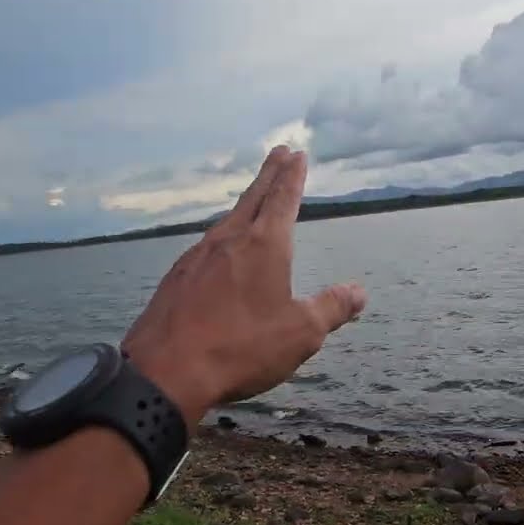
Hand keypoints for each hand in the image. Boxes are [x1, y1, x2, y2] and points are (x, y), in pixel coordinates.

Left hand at [121, 146, 366, 426]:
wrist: (165, 372)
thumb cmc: (241, 349)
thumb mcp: (301, 334)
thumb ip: (331, 308)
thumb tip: (358, 292)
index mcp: (264, 246)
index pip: (283, 199)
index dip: (292, 176)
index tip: (297, 154)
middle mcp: (228, 242)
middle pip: (252, 198)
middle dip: (268, 174)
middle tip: (278, 153)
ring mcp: (196, 258)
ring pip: (226, 221)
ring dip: (244, 205)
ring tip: (253, 200)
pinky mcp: (175, 280)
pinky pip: (205, 248)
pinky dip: (221, 238)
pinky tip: (219, 250)